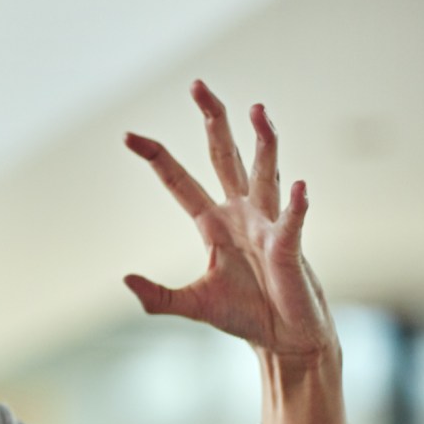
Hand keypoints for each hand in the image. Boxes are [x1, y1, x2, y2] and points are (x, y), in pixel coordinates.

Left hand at [123, 80, 335, 361]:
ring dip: (263, 141)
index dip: (157, 158)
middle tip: (198, 86)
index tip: (130, 135)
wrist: (285, 338)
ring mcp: (267, 225)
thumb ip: (158, 297)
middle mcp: (241, 215)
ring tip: (258, 110)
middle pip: (223, 157)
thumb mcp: (193, 305)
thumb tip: (125, 280)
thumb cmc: (245, 316)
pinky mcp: (289, 247)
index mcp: (212, 225)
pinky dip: (294, 206)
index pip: (179, 182)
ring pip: (265, 171)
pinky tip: (298, 187)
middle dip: (212, 122)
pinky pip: (290, 223)